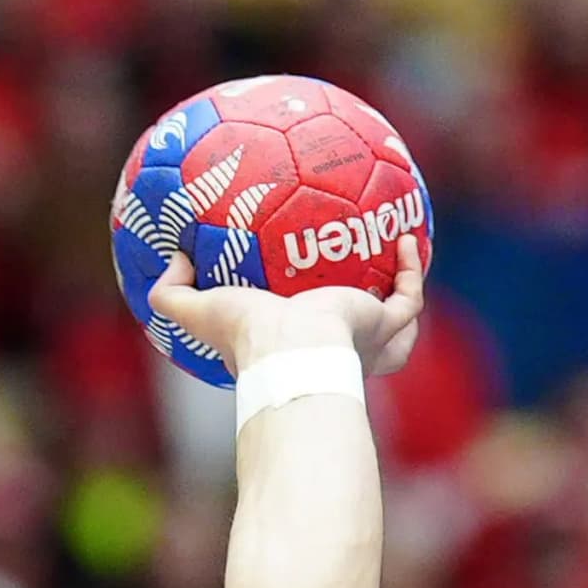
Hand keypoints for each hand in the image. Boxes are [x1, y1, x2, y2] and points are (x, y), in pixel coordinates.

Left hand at [139, 231, 426, 378]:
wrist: (290, 346)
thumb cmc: (247, 333)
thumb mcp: (199, 309)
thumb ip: (174, 290)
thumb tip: (173, 258)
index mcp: (293, 348)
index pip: (300, 339)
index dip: (302, 319)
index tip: (300, 286)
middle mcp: (334, 349)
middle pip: (356, 341)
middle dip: (366, 317)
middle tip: (367, 283)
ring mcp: (365, 340)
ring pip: (397, 328)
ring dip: (403, 300)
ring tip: (404, 264)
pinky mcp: (385, 324)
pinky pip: (410, 296)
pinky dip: (414, 269)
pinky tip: (411, 238)